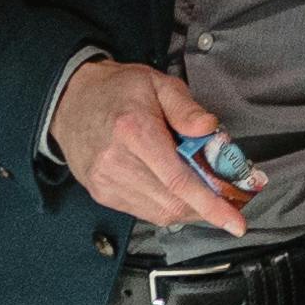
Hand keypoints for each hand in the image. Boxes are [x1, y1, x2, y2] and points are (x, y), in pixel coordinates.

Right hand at [50, 57, 259, 234]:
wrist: (70, 101)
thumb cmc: (116, 90)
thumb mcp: (156, 83)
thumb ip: (186, 108)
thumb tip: (209, 130)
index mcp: (134, 131)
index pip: (179, 179)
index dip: (211, 204)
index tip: (235, 222)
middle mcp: (117, 162)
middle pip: (174, 202)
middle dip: (207, 206)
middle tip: (229, 199)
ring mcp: (107, 182)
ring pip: (162, 213)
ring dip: (189, 208)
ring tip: (202, 190)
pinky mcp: (103, 194)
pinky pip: (146, 212)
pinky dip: (168, 206)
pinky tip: (174, 189)